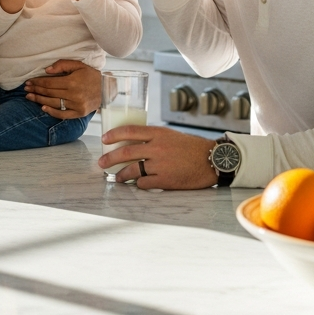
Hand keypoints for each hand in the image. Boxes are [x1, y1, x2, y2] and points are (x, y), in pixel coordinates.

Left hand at [23, 59, 100, 118]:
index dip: (37, 82)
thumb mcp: (78, 65)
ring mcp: (76, 105)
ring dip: (39, 100)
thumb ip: (62, 65)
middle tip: (26, 89)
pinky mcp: (79, 113)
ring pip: (53, 103)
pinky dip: (52, 112)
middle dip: (36, 90)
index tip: (29, 82)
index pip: (49, 83)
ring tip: (30, 97)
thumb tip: (46, 71)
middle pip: (49, 93)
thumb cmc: (92, 75)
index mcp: (72, 82)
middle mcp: (73, 94)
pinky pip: (62, 114)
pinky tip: (43, 108)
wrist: (107, 88)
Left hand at [98, 126, 216, 189]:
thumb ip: (153, 138)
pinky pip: (143, 183)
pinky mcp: (165, 180)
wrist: (212, 160)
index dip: (113, 135)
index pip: (129, 131)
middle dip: (109, 159)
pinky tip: (137, 184)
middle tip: (101, 163)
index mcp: (158, 133)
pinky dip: (138, 184)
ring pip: (132, 170)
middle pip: (125, 152)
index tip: (104, 139)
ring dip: (121, 175)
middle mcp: (157, 148)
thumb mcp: (171, 136)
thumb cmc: (191, 148)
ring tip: (117, 177)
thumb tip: (132, 143)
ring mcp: (161, 164)